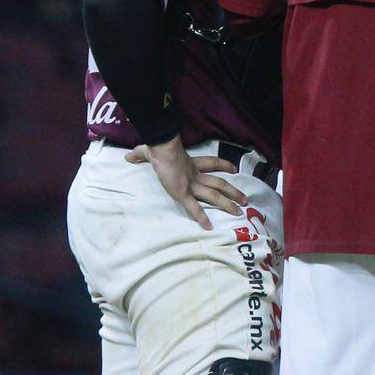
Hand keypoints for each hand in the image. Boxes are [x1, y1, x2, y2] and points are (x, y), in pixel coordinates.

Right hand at [126, 137, 243, 228]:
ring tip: (239, 212)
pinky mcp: (183, 193)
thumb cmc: (158, 148)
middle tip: (245, 200)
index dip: (224, 166)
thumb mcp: (149, 151)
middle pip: (219, 183)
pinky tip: (208, 226)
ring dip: (227, 204)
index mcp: (191, 164)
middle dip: (233, 192)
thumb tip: (128, 156)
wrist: (162, 149)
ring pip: (214, 195)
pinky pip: (194, 207)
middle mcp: (195, 175)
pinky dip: (201, 217)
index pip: (213, 163)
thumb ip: (141, 155)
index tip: (234, 170)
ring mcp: (190, 185)